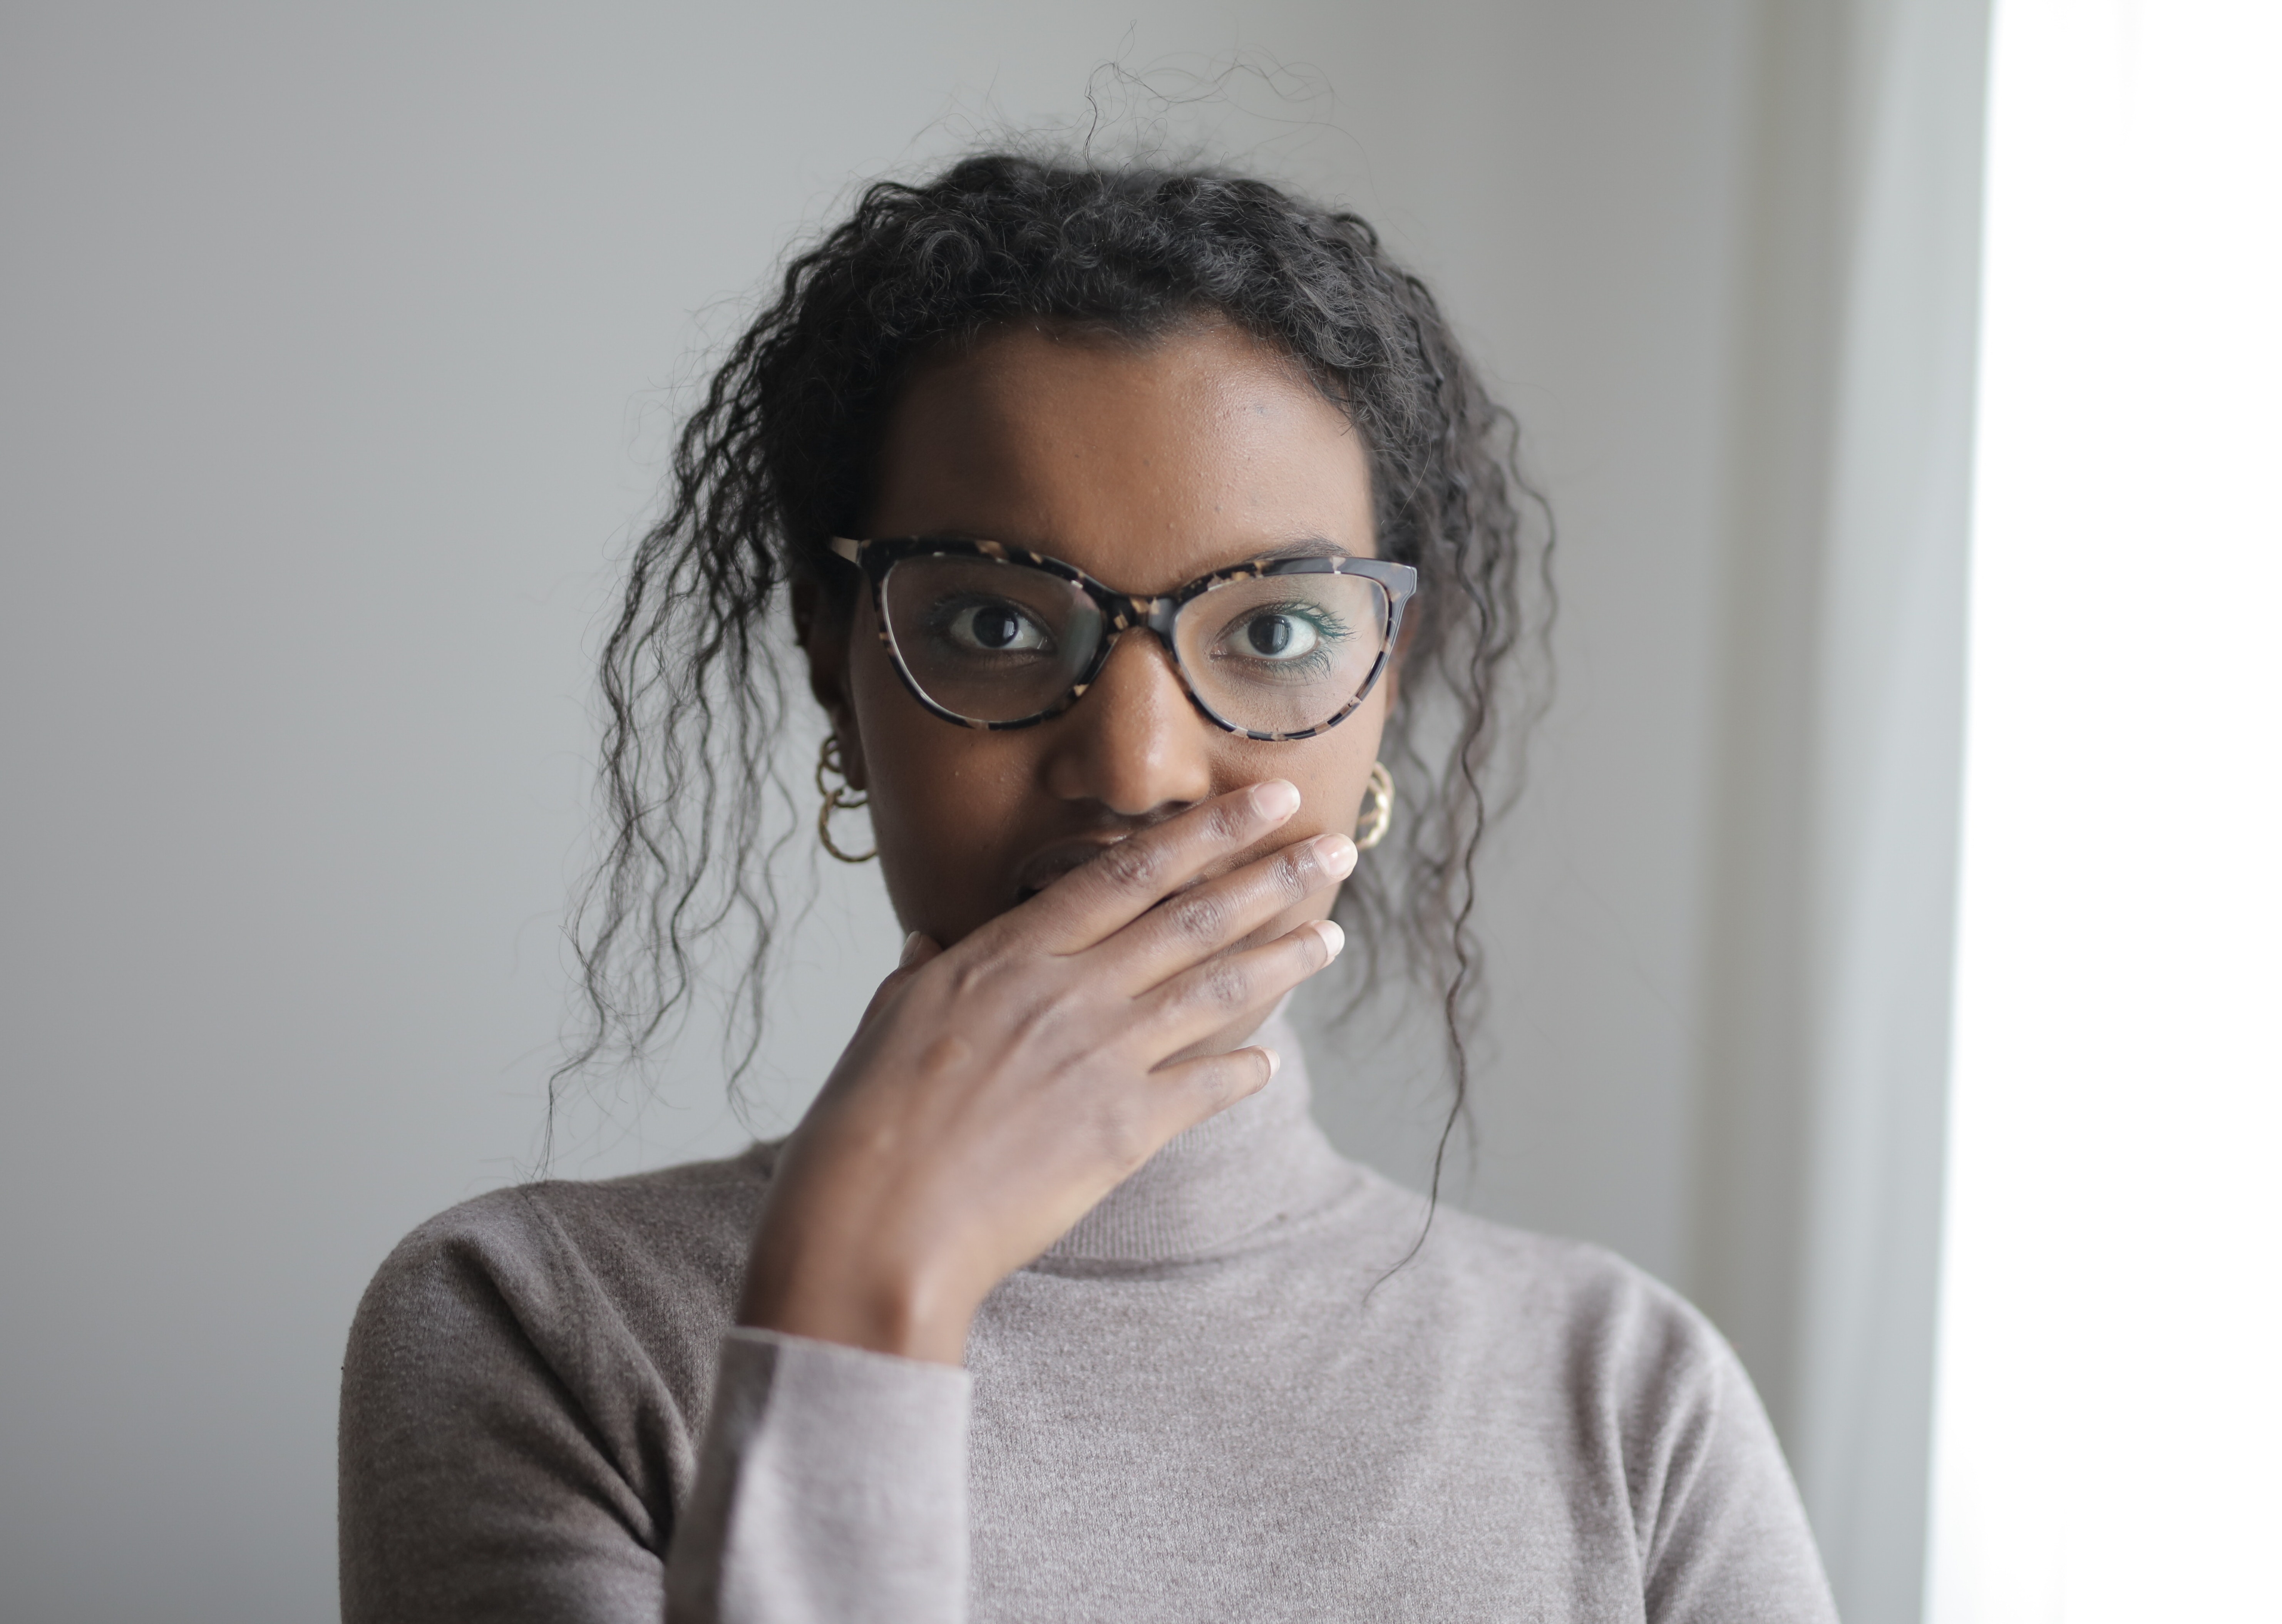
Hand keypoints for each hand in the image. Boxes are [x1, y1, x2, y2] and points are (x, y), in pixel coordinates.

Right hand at [736, 779, 1353, 1363]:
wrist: (878, 1226)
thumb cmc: (865, 1127)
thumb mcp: (884, 1023)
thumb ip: (923, 973)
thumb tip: (926, 943)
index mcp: (1009, 955)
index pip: (1128, 872)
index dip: (1207, 831)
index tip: (1265, 799)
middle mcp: (1067, 992)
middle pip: (1191, 917)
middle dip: (1272, 876)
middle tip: (1334, 848)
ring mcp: (1100, 1057)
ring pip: (1214, 989)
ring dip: (1281, 958)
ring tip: (1331, 936)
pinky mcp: (1122, 1130)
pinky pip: (1205, 1087)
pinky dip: (1243, 1071)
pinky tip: (1271, 1060)